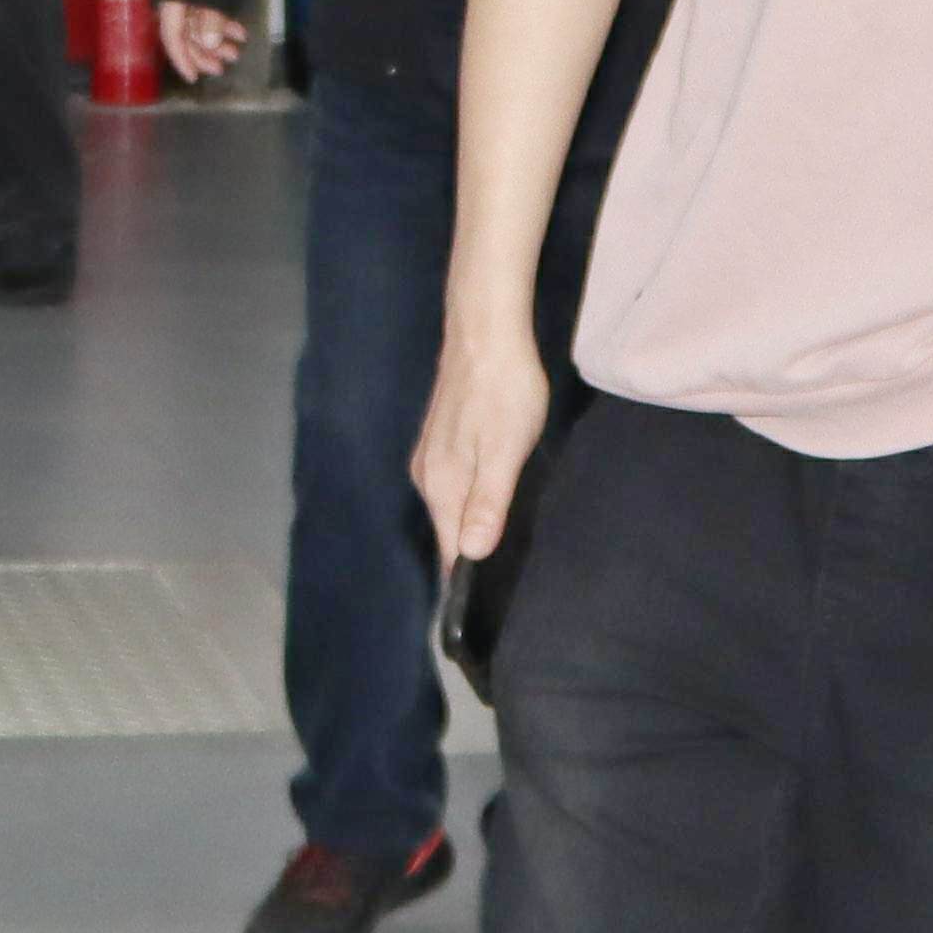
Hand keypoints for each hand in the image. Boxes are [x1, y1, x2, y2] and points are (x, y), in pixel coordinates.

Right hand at [156, 0, 255, 86]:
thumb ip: (210, 19)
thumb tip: (210, 43)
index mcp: (172, 3)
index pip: (172, 38)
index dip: (181, 60)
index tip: (192, 78)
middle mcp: (177, 2)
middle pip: (186, 35)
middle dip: (205, 54)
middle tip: (221, 68)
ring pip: (201, 26)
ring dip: (218, 41)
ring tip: (235, 52)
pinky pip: (211, 12)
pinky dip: (224, 24)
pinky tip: (239, 32)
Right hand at [413, 315, 553, 564]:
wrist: (485, 332)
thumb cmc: (502, 392)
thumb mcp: (505, 452)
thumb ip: (488, 504)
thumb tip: (471, 555)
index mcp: (442, 486)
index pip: (450, 549)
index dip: (467, 575)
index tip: (488, 600)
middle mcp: (427, 476)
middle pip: (448, 530)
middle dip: (470, 553)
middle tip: (505, 578)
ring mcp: (431, 456)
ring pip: (450, 507)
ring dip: (470, 525)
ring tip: (499, 543)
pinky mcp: (440, 439)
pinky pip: (452, 485)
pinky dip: (469, 499)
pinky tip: (489, 496)